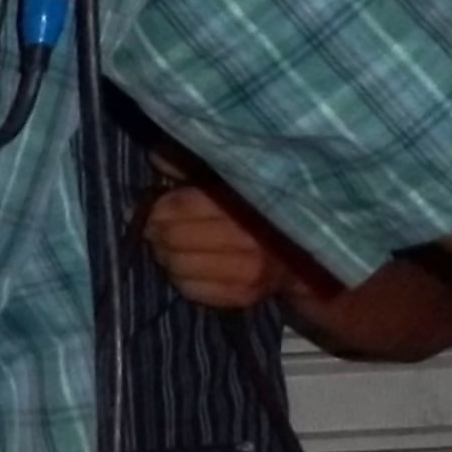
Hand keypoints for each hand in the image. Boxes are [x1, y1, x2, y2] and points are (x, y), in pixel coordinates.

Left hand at [137, 180, 307, 311]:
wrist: (299, 250)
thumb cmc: (253, 207)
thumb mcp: (225, 176)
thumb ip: (190, 163)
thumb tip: (155, 156)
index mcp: (244, 200)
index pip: (181, 206)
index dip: (158, 207)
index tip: (152, 207)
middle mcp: (248, 237)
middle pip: (174, 238)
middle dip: (156, 233)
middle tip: (153, 229)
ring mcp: (247, 271)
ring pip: (178, 267)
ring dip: (165, 257)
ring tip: (166, 248)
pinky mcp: (243, 295)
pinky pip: (190, 289)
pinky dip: (179, 278)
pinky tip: (183, 267)